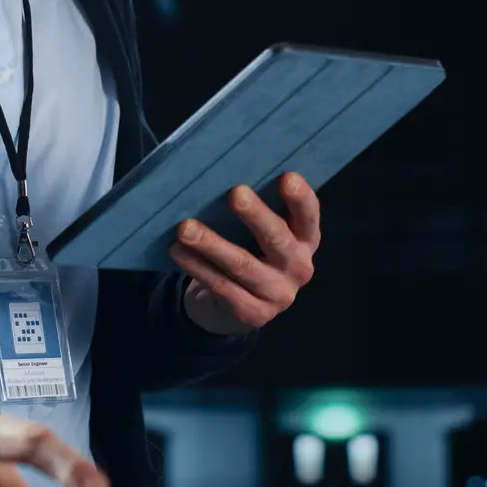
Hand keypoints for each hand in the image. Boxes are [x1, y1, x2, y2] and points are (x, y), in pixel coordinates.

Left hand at [172, 171, 319, 335]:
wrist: (235, 306)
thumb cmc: (249, 252)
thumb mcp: (260, 234)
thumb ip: (255, 210)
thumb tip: (221, 173)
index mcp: (305, 240)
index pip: (308, 216)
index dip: (300, 198)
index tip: (286, 177)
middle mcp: (298, 268)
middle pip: (277, 239)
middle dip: (255, 215)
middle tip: (235, 194)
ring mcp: (278, 294)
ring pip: (242, 264)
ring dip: (211, 243)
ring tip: (185, 227)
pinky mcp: (253, 313)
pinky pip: (221, 286)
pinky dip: (197, 267)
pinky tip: (178, 251)